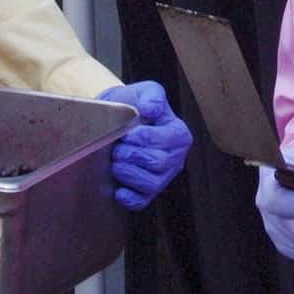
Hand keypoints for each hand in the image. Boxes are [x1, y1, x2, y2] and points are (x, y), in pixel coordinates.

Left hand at [100, 81, 192, 209]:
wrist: (115, 119)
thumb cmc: (132, 105)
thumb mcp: (143, 91)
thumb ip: (152, 95)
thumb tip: (151, 110)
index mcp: (178, 134)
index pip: (164, 140)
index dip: (141, 138)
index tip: (126, 133)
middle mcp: (176, 158)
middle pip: (157, 163)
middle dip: (131, 155)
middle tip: (117, 148)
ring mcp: (163, 177)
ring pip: (151, 183)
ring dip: (128, 173)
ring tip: (115, 163)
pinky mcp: (148, 192)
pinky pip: (142, 202)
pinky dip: (129, 198)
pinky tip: (118, 189)